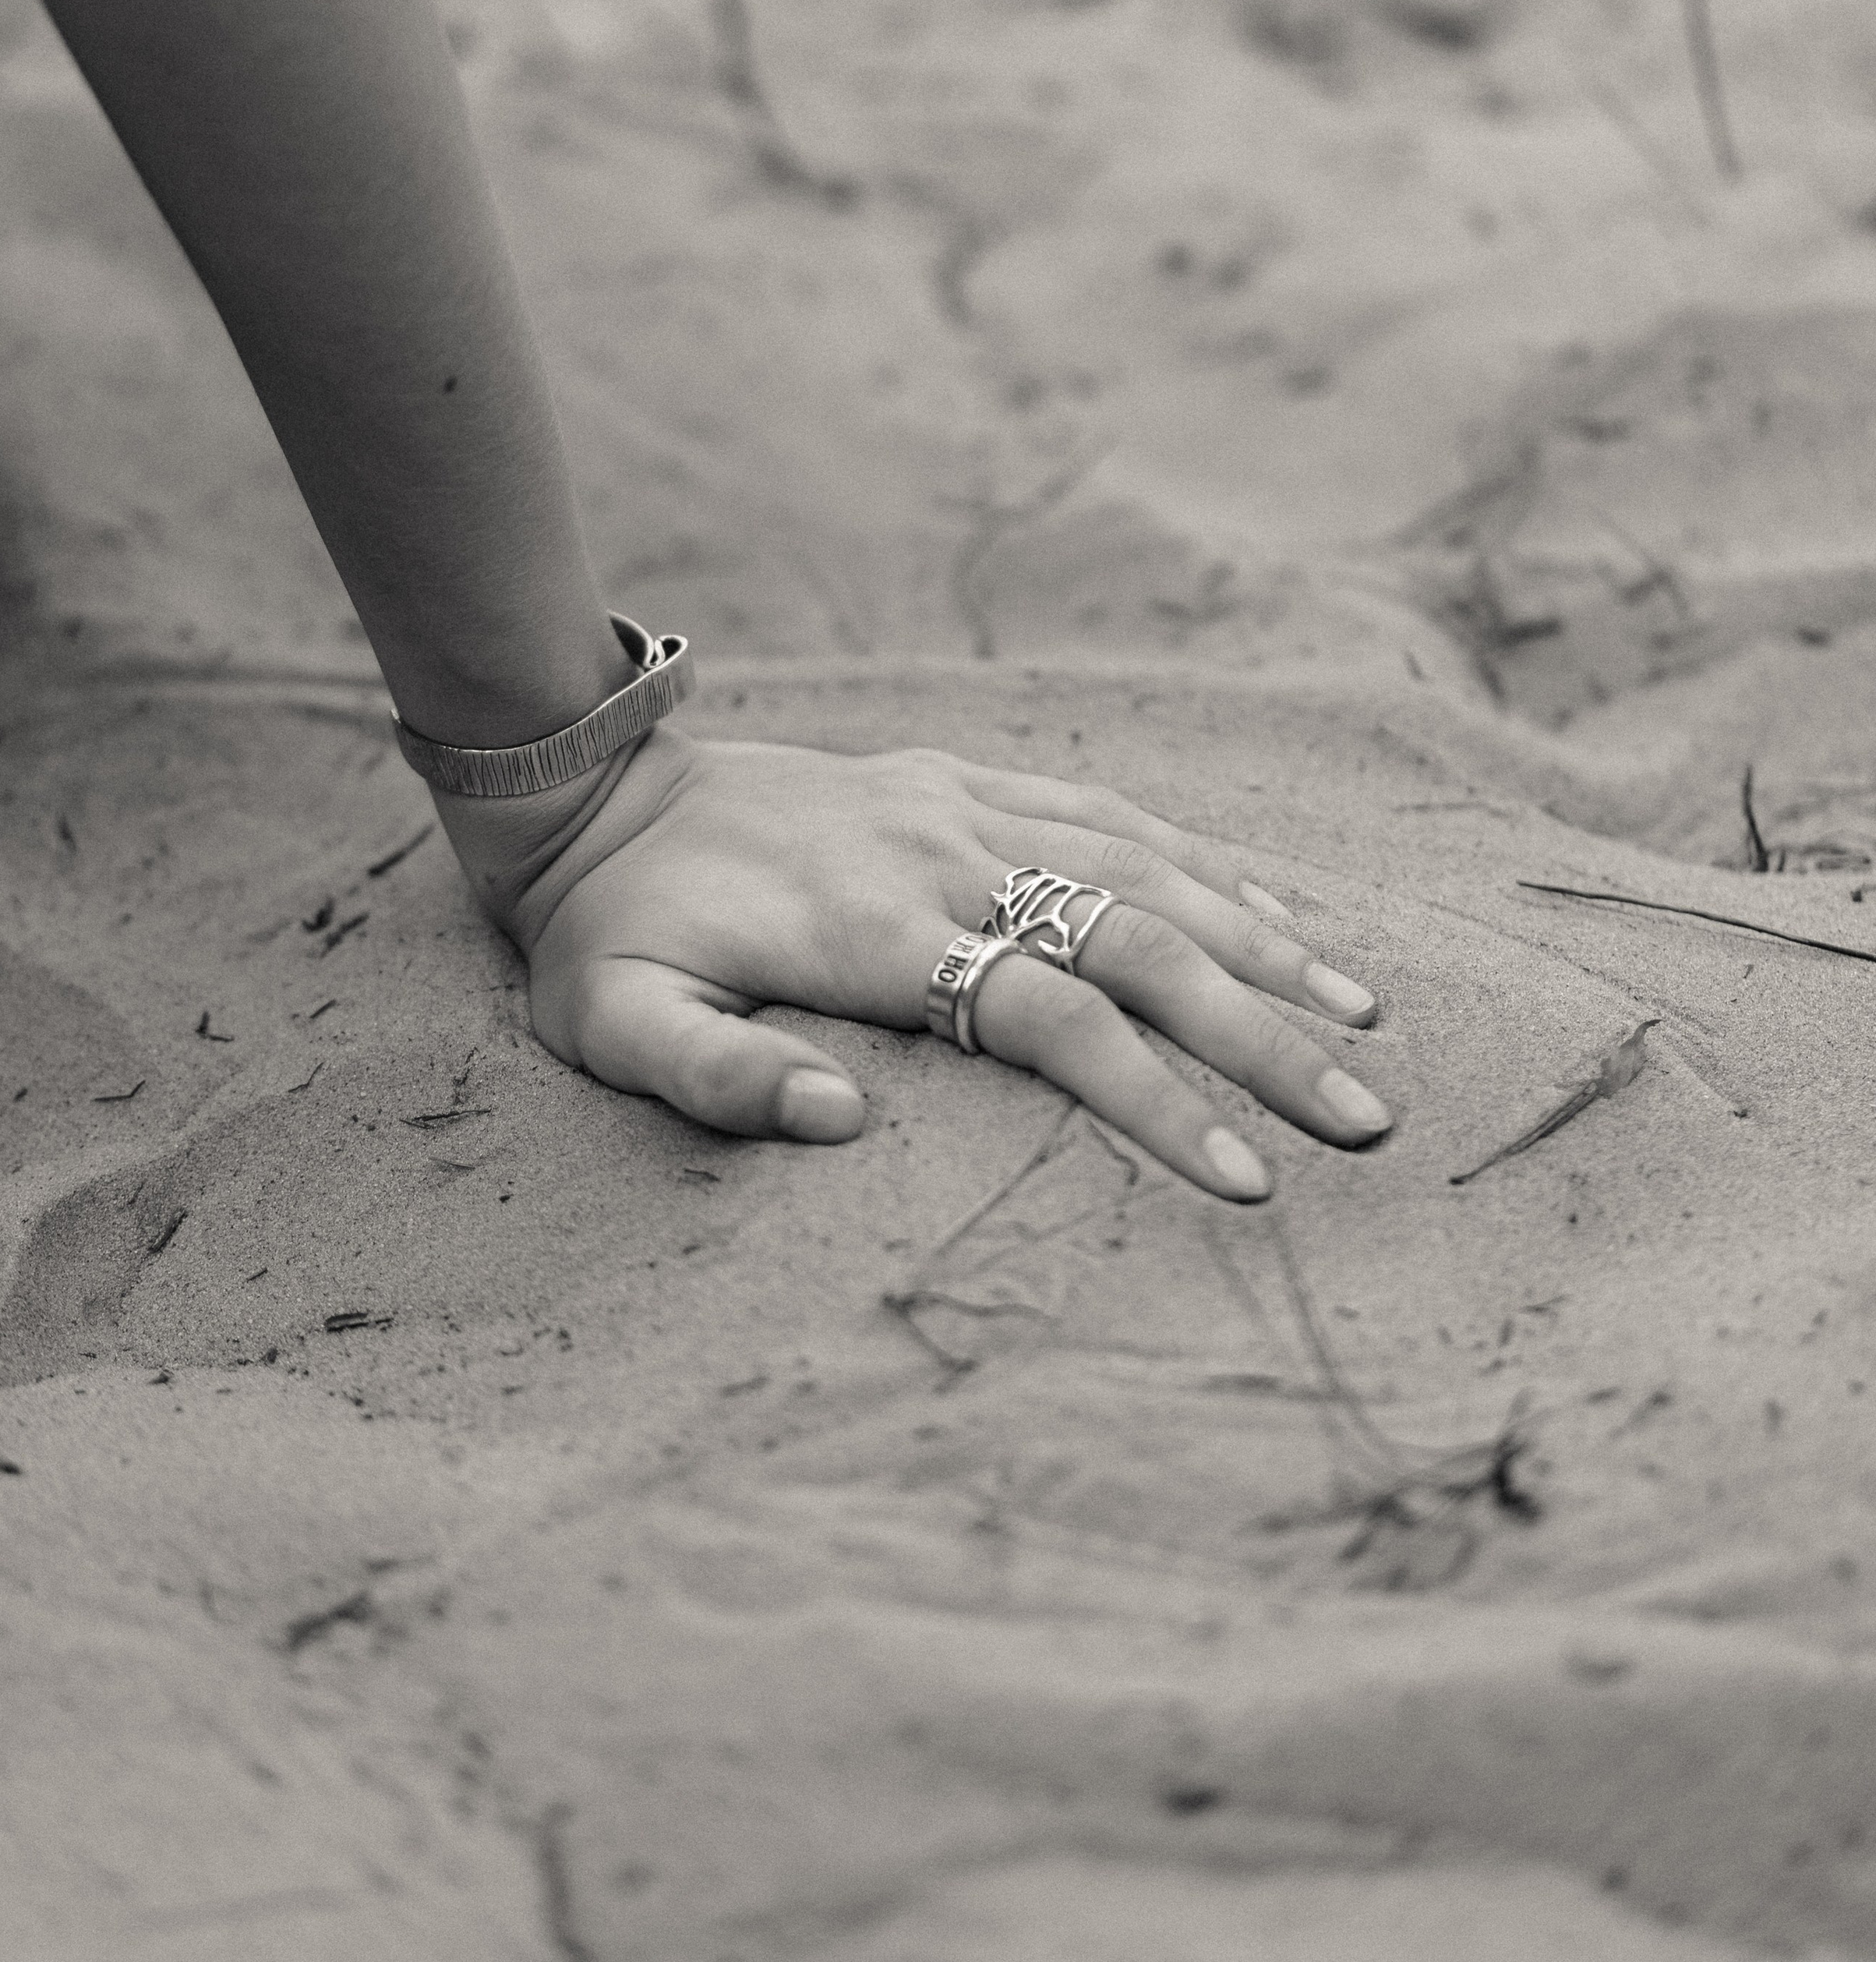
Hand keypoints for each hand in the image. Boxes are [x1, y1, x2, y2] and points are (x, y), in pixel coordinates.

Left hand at [434, 729, 1391, 1200]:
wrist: (593, 791)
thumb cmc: (609, 935)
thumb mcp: (615, 1023)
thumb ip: (716, 1079)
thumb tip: (840, 1123)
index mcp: (876, 929)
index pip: (1054, 1020)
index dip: (1155, 1100)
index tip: (1244, 1180)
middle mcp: (945, 855)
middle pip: (1142, 943)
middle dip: (1264, 1036)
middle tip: (1367, 1120)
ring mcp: (967, 806)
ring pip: (1151, 869)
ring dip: (1267, 944)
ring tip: (1366, 1018)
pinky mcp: (968, 781)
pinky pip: (1113, 815)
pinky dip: (1208, 863)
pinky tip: (1280, 913)